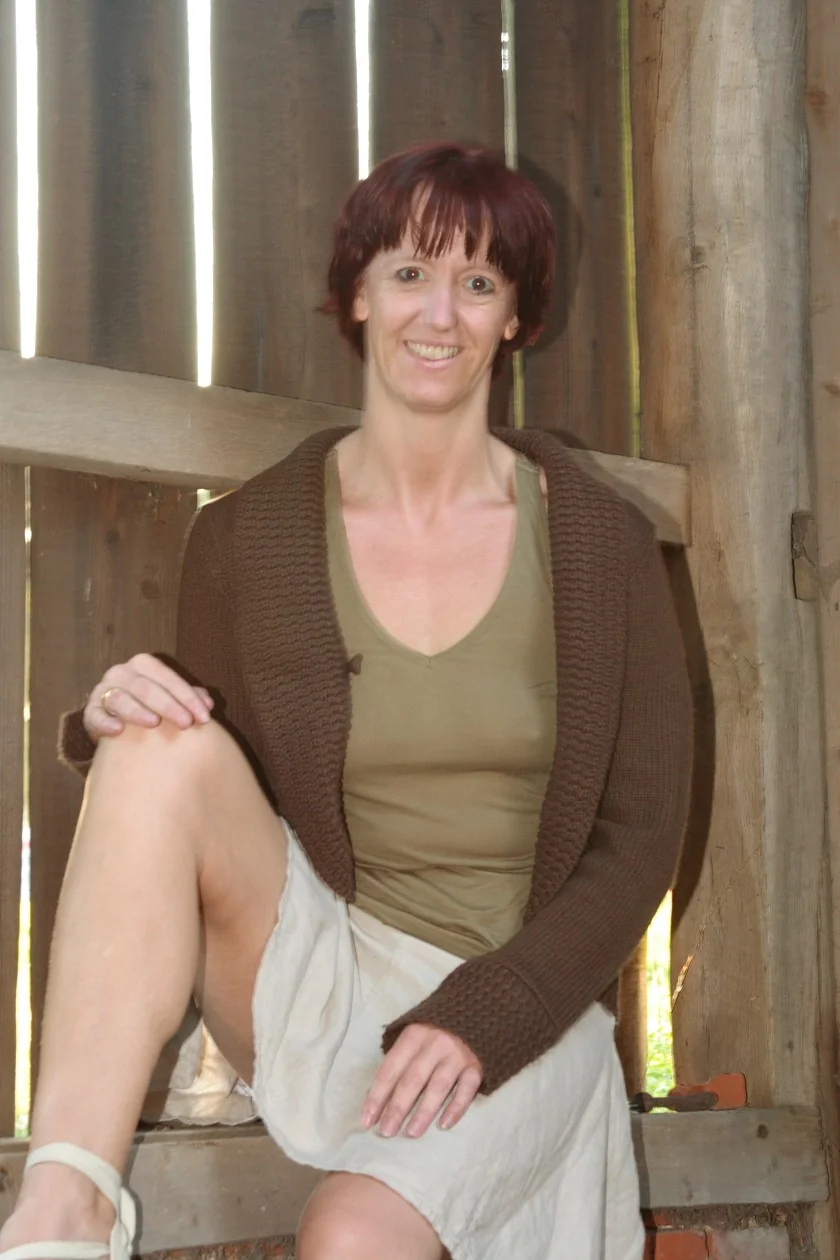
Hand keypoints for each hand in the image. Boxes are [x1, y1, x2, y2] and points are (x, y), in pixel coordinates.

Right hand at [83, 653, 213, 743]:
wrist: (115, 721)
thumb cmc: (150, 707)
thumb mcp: (169, 698)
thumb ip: (189, 697)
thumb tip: (209, 703)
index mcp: (143, 665)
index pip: (167, 677)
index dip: (188, 697)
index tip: (205, 717)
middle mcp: (121, 673)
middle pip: (146, 687)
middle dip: (169, 705)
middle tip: (186, 724)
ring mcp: (103, 691)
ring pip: (120, 697)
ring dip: (137, 710)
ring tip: (154, 723)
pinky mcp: (90, 712)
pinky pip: (95, 715)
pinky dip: (105, 722)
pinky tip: (118, 730)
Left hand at [361, 1023, 482, 1138]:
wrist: (478, 1012)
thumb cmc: (437, 1028)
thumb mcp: (415, 1032)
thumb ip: (400, 1057)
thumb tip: (378, 1094)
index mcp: (414, 1035)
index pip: (390, 1069)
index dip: (377, 1096)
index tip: (367, 1120)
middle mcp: (434, 1044)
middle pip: (412, 1080)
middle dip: (397, 1108)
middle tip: (386, 1132)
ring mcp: (457, 1055)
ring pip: (438, 1086)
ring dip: (424, 1112)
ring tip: (412, 1133)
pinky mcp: (477, 1065)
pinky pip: (467, 1089)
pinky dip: (456, 1107)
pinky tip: (444, 1125)